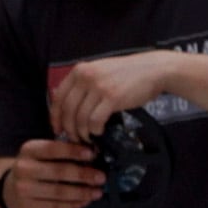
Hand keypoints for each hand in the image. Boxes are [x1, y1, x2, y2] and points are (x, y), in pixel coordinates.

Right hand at [0, 139, 105, 207]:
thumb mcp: (41, 155)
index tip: (92, 154)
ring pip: (58, 191)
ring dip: (81, 192)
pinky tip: (84, 201)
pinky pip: (55, 206)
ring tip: (97, 192)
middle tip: (100, 177)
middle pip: (58, 171)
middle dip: (83, 174)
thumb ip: (61, 152)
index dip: (73, 151)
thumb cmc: (35, 169)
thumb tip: (91, 153)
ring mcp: (24, 188)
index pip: (53, 148)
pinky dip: (73, 204)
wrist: (11, 192)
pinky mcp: (28, 206)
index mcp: (29, 149)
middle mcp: (24, 168)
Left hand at [46, 52, 171, 138]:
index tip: (58, 129)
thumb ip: (82, 83)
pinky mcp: (112, 98)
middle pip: (67, 110)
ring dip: (82, 132)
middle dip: (69, 129)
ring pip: (80, 118)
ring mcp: (99, 87)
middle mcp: (86, 77)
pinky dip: (95, 130)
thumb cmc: (126, 73)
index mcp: (80, 70)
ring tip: (88, 137)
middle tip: (74, 138)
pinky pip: (95, 121)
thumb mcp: (99, 71)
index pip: (58, 98)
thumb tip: (61, 101)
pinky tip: (100, 131)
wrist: (152, 69)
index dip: (55, 117)